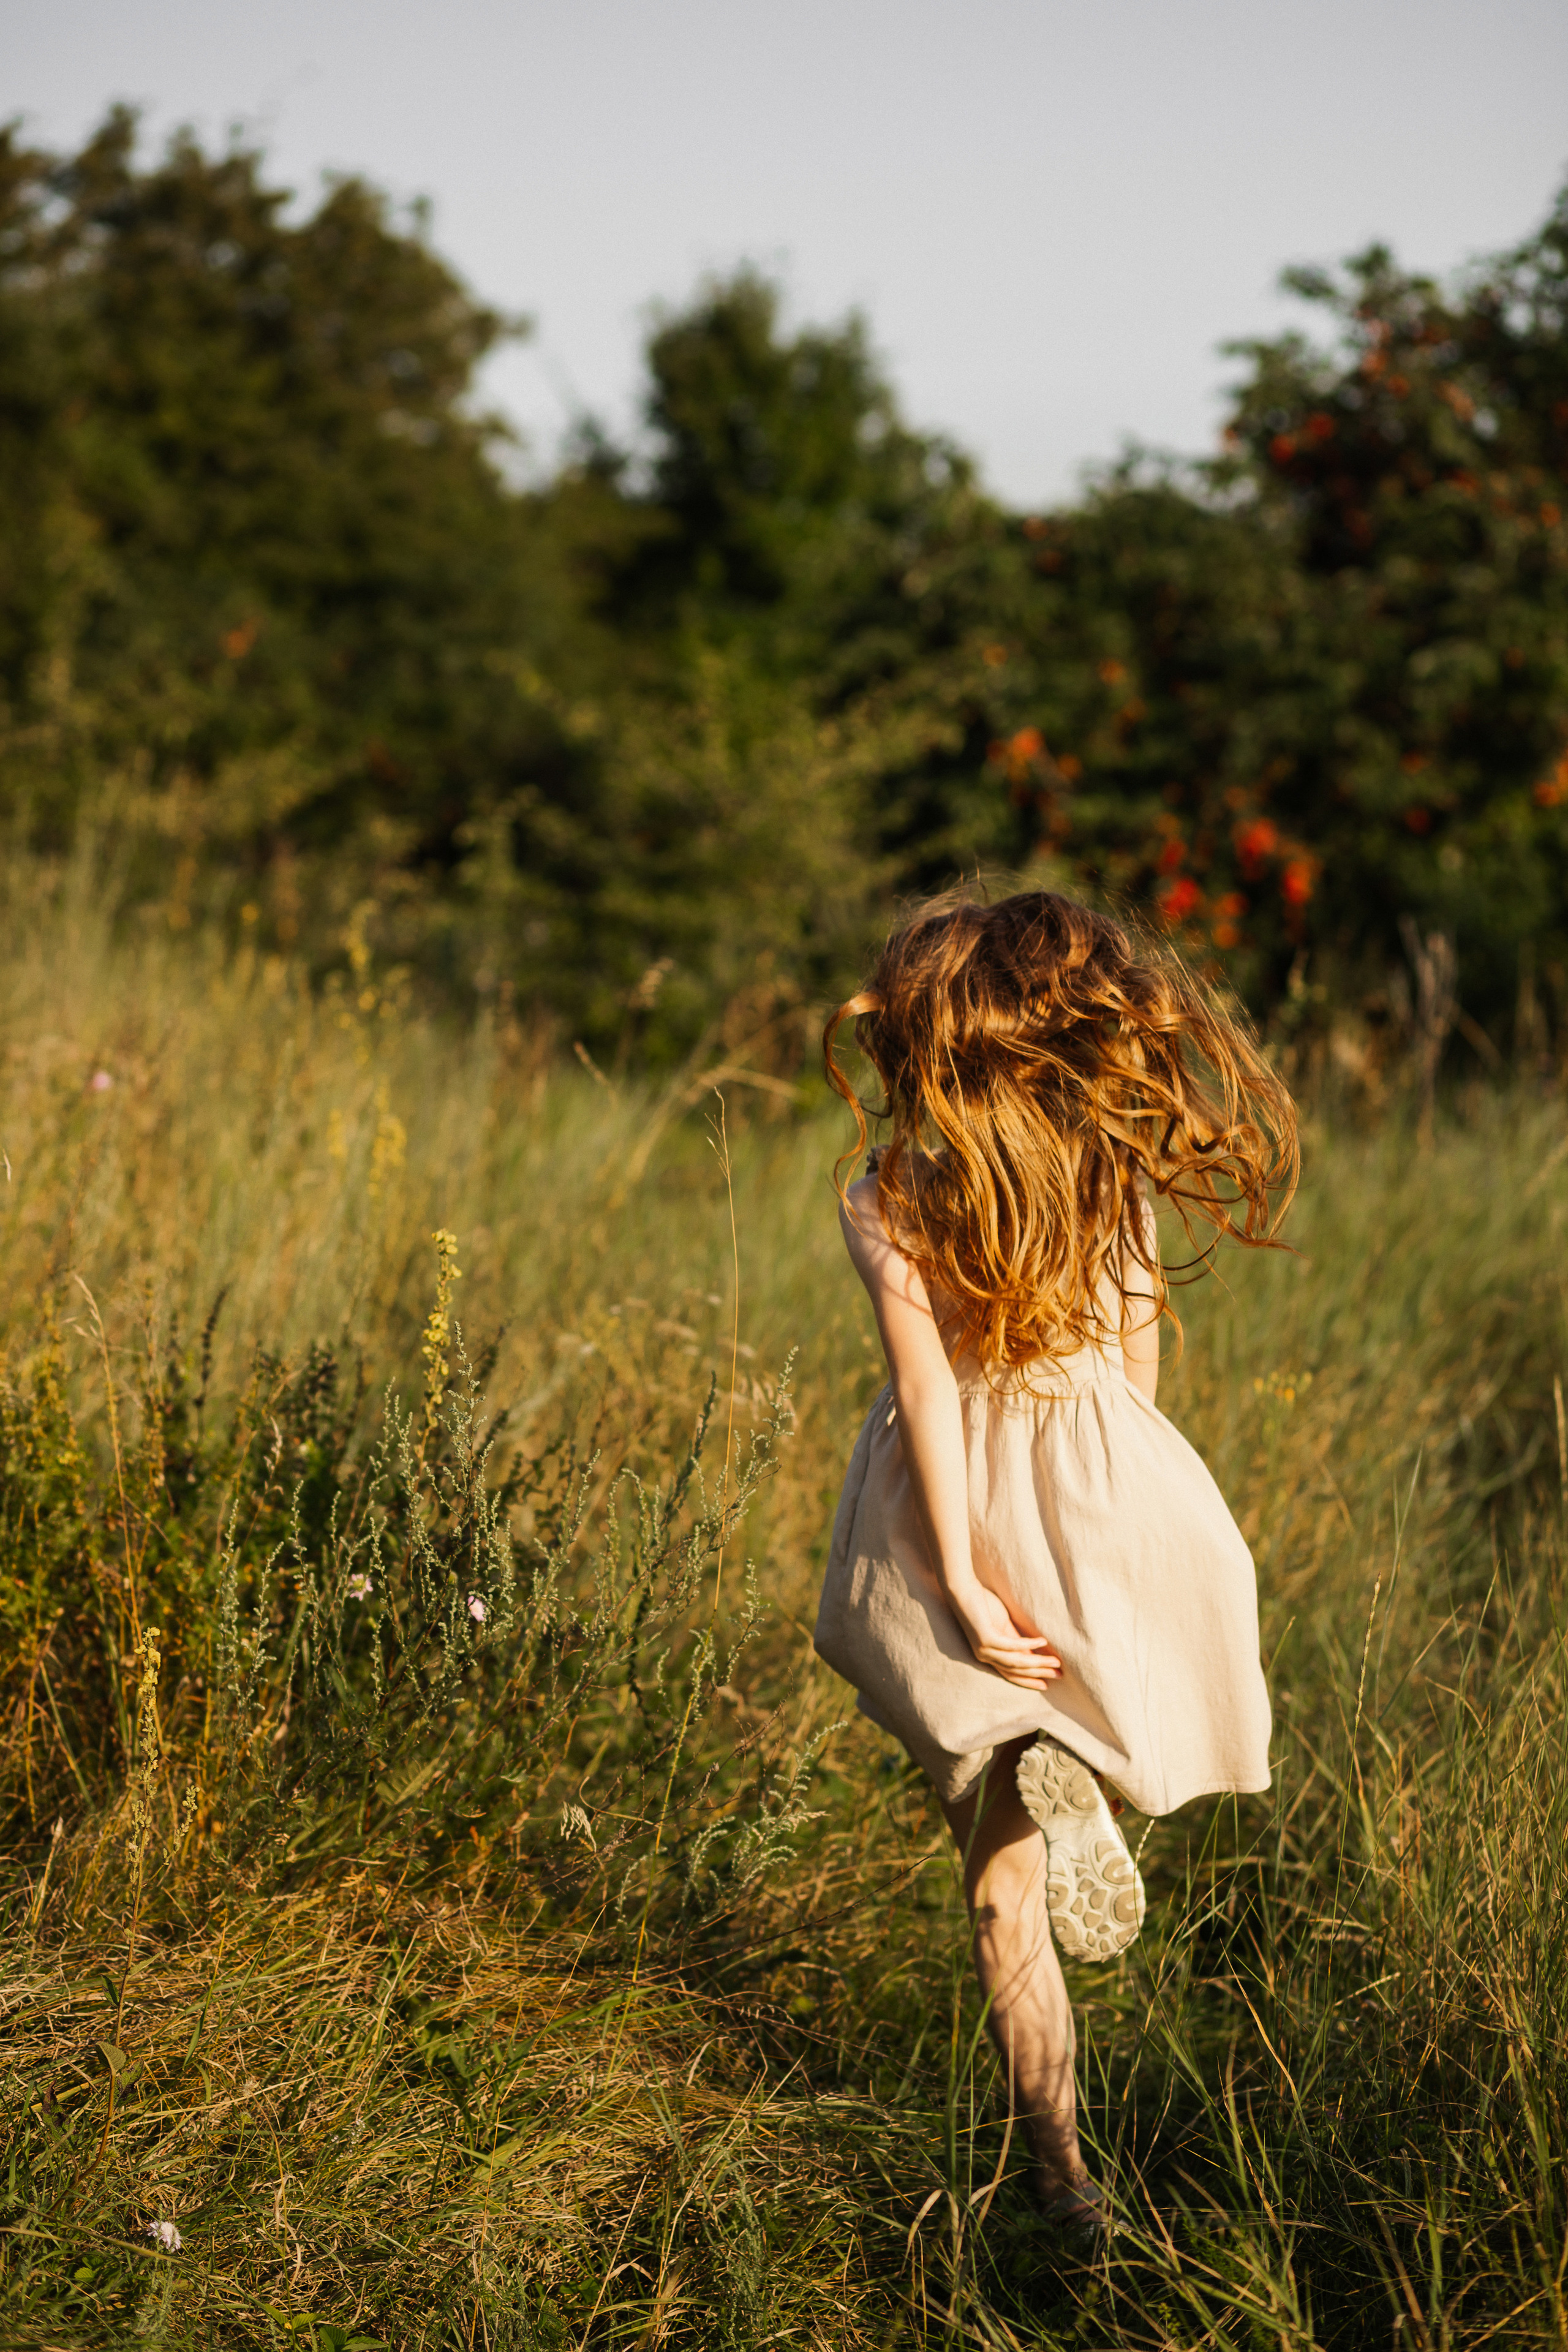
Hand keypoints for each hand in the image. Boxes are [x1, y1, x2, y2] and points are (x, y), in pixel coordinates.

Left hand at [945, 1574, 1061, 1691]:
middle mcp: (985, 1656)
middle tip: (1059, 1675)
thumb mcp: (1003, 1627)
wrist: (962, 1591)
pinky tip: (1041, 1642)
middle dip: (1039, 1673)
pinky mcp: (986, 1637)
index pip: (1011, 1673)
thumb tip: (1034, 1653)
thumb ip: (1016, 1641)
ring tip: (1055, 1661)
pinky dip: (1028, 1645)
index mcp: (989, 1655)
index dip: (1029, 1680)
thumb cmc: (982, 1606)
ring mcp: (984, 1648)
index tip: (1047, 1684)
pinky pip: (1011, 1645)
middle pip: (1016, 1670)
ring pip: (1015, 1661)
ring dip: (1038, 1662)